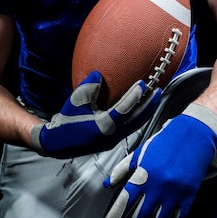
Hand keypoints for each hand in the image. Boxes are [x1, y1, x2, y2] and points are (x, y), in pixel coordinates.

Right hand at [31, 70, 161, 157]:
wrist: (58, 143)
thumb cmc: (66, 120)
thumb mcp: (76, 101)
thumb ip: (88, 86)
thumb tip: (99, 74)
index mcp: (103, 126)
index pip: (124, 109)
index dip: (134, 96)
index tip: (143, 83)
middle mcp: (112, 135)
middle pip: (136, 119)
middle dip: (149, 105)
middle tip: (158, 90)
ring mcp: (114, 140)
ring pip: (136, 125)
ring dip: (146, 111)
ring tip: (154, 98)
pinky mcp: (113, 141)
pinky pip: (131, 128)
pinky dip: (138, 117)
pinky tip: (142, 108)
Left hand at [102, 102, 216, 217]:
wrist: (194, 134)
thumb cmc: (166, 142)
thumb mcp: (141, 152)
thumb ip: (123, 169)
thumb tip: (108, 184)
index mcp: (143, 174)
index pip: (125, 202)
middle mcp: (157, 186)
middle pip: (140, 216)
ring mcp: (174, 193)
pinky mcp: (189, 196)